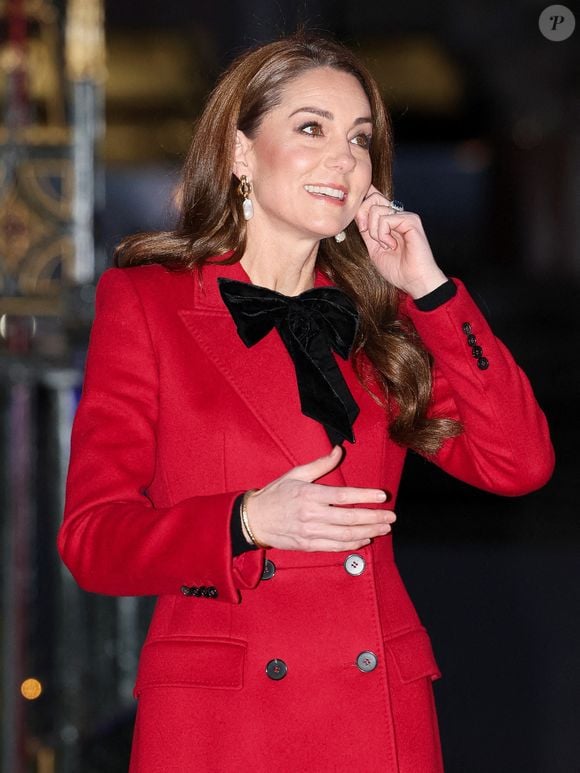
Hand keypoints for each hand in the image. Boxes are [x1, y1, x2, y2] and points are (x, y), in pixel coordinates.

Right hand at [244, 446, 395, 551]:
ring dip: (368, 532)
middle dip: (374, 517)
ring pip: (346, 535)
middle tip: (391, 517)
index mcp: (309, 495)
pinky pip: (335, 547)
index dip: (365, 496)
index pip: (343, 496)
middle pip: (349, 518)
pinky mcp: (308, 545)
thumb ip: (320, 464)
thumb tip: (338, 450)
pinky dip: (352, 544)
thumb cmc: (275, 494)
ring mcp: (310, 532)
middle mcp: (311, 515)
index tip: (382, 496)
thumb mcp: (296, 474)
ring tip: (384, 528)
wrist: (254, 519)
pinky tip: (364, 539)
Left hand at [355, 184, 446, 298]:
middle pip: (372, 197)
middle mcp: (397, 214)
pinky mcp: (411, 220)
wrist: (414, 281)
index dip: (361, 205)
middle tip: (369, 235)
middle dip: (362, 216)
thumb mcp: (373, 248)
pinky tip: (392, 245)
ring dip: (374, 232)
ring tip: (386, 245)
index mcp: (389, 220)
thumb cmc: (398, 269)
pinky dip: (383, 235)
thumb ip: (366, 230)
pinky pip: (386, 219)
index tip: (362, 228)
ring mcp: (404, 216)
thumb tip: (356, 213)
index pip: (373, 198)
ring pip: (376, 209)